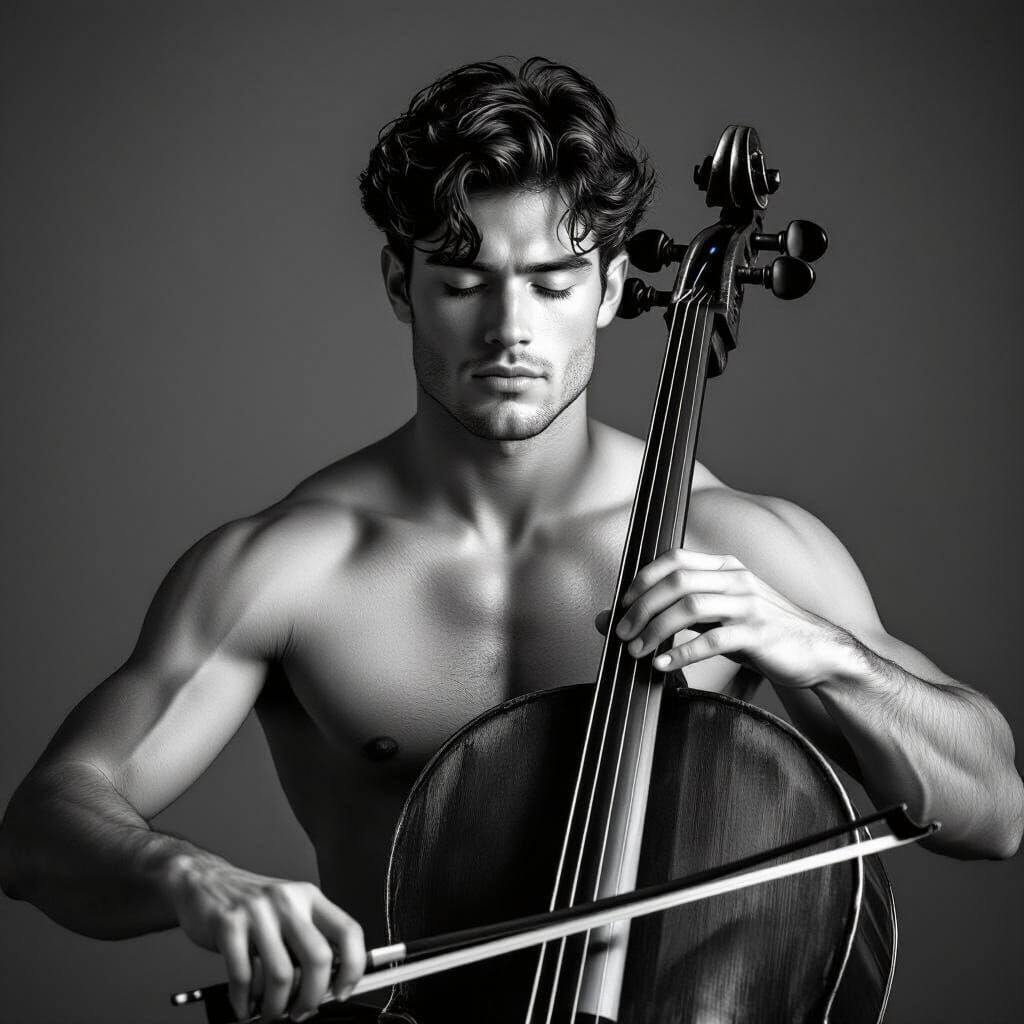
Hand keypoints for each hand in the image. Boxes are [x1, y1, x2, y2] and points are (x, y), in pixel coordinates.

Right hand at [164, 853, 364, 1021]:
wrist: (205, 881)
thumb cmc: (251, 903)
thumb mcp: (288, 909)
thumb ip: (306, 939)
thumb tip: (325, 986)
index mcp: (309, 897)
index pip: (348, 931)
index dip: (353, 967)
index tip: (342, 991)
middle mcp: (288, 901)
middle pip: (318, 958)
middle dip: (312, 997)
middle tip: (301, 1012)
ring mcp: (258, 912)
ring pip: (282, 974)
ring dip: (276, 1006)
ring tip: (270, 1012)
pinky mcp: (228, 924)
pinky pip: (244, 976)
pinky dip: (245, 1002)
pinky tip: (245, 1006)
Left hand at [596, 548, 849, 688]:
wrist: (817, 651)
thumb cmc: (760, 633)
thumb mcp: (720, 614)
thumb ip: (679, 612)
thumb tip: (619, 617)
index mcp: (725, 568)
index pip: (674, 560)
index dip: (643, 579)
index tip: (622, 604)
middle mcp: (736, 580)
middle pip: (676, 583)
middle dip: (642, 608)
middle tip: (622, 633)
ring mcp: (749, 605)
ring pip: (690, 608)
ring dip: (656, 630)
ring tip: (637, 650)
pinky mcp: (758, 634)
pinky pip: (713, 640)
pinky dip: (682, 653)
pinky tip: (663, 664)